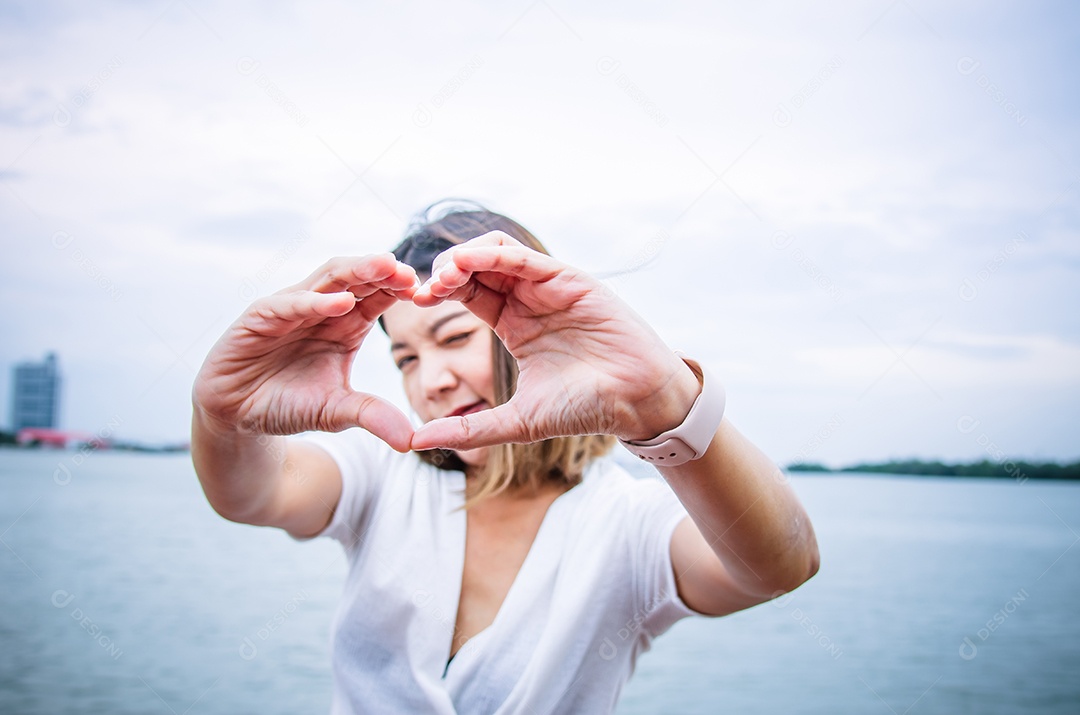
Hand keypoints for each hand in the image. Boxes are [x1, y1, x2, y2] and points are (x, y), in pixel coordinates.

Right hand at [193, 254, 418, 450]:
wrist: (238, 416)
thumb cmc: (289, 404)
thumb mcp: (337, 412)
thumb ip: (372, 417)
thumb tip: (411, 441)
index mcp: (346, 323)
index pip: (378, 296)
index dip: (399, 289)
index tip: (427, 290)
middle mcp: (321, 308)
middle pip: (356, 278)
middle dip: (382, 271)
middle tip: (410, 271)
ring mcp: (289, 308)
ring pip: (326, 280)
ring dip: (355, 272)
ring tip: (384, 267)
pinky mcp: (259, 317)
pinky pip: (289, 303)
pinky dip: (315, 302)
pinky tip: (341, 303)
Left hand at [410, 232, 701, 450]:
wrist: (636, 402)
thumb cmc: (584, 408)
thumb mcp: (517, 421)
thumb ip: (469, 429)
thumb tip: (416, 440)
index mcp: (513, 324)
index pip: (467, 293)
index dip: (438, 292)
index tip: (414, 303)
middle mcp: (528, 299)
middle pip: (475, 266)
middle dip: (444, 272)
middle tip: (422, 290)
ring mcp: (549, 286)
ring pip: (496, 252)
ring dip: (464, 258)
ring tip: (442, 278)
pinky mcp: (570, 279)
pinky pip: (525, 257)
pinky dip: (494, 256)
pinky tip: (468, 264)